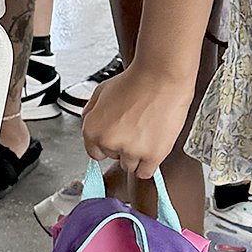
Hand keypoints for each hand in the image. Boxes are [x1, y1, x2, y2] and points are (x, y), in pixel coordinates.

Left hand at [82, 63, 196, 181]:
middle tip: (135, 129)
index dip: (106, 144)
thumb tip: (90, 126)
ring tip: (146, 136)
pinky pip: (145, 173)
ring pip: (130, 166)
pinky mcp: (152, 156)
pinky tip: (152, 150)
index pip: (94, 152)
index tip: (116, 140)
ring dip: (136, 156)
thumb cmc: (135, 81)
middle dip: (122, 147)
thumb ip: (91, 113)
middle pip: (113, 158)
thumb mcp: (101, 92)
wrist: (161, 78)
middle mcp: (109, 142)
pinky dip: (148, 165)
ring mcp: (131, 151)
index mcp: (92, 129)